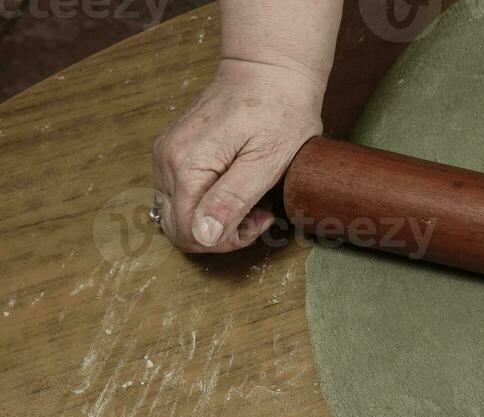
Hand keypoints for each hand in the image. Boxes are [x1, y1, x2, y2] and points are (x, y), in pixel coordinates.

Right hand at [152, 59, 324, 252]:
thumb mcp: (266, 161)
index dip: (227, 240)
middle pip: (178, 226)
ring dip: (216, 219)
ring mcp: (166, 154)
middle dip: (221, 234)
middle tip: (259, 214)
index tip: (261, 219)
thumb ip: (232, 200)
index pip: (189, 232)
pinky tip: (238, 188)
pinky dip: (208, 202)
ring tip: (253, 200)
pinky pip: (181, 194)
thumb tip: (203, 235)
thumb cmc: (278, 112)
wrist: (268, 70)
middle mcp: (166, 160)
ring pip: (179, 213)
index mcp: (186, 165)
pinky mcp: (174, 151)